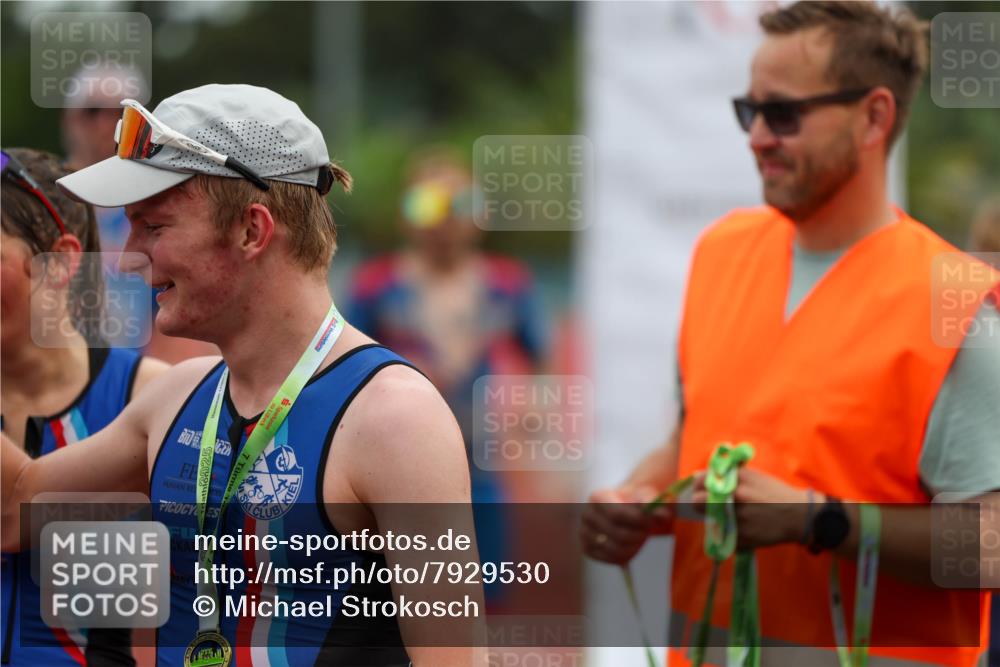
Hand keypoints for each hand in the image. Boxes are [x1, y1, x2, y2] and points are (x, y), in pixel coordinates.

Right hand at [580, 486, 673, 564]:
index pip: (617, 514)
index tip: (650, 522)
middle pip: (618, 535)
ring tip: (639, 538)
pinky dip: (625, 556)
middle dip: (638, 536)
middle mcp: (587, 515)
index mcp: (598, 497)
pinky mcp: (587, 549)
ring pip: (615, 550)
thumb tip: (662, 515)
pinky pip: (610, 560)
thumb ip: (656, 505)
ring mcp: (584, 533)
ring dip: (634, 547)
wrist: (623, 509)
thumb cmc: (635, 502)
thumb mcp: (647, 498)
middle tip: (646, 532)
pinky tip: (630, 546)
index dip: (637, 521)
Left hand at [691, 467, 812, 550]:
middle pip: (697, 501)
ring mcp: (737, 520)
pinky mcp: (741, 539)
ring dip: (714, 518)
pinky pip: (723, 538)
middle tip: (708, 504)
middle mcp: (735, 498)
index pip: (701, 480)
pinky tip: (742, 529)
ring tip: (729, 516)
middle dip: (699, 502)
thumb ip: (729, 474)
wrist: (799, 515)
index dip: (698, 484)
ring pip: (708, 521)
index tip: (702, 487)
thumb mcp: (753, 475)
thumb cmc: (775, 492)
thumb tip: (700, 474)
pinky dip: (729, 535)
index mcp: (738, 480)